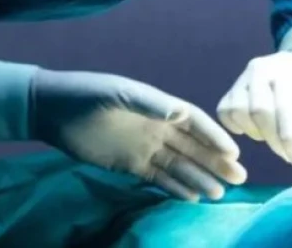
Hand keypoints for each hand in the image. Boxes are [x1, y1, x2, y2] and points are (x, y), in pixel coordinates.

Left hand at [30, 70, 247, 201]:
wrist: (52, 110)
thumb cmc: (87, 93)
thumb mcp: (118, 93)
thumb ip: (150, 103)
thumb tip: (181, 113)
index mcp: (159, 107)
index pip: (195, 123)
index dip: (215, 137)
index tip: (234, 153)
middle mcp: (158, 128)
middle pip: (193, 148)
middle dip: (216, 162)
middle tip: (240, 178)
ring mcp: (144, 147)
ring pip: (179, 166)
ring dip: (200, 178)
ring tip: (220, 194)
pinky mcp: (129, 164)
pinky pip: (158, 178)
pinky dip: (175, 188)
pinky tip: (192, 198)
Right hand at [216, 51, 291, 165]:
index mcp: (287, 68)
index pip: (283, 106)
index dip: (289, 137)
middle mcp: (260, 68)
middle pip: (258, 111)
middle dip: (274, 140)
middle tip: (289, 155)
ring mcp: (242, 77)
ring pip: (238, 112)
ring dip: (256, 133)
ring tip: (274, 135)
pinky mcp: (231, 89)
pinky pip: (225, 112)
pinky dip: (237, 127)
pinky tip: (256, 128)